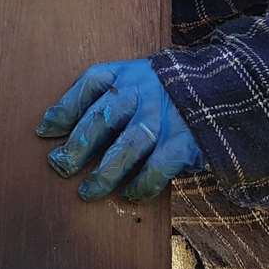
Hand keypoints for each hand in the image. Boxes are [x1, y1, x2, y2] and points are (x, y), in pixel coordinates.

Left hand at [36, 57, 205, 201]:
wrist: (224, 90)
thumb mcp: (136, 80)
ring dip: (104, 172)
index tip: (44, 130)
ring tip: (87, 191)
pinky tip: (129, 193)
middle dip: (77, 145)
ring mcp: (163, 117)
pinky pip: (157, 166)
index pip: (89, 85)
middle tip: (59, 166)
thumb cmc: (164, 92)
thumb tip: (52, 127)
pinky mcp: (184, 141)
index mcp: (126, 75)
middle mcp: (142, 93)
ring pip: (126, 146)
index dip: (65, 108)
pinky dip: (141, 183)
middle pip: (102, 118)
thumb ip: (103, 97)